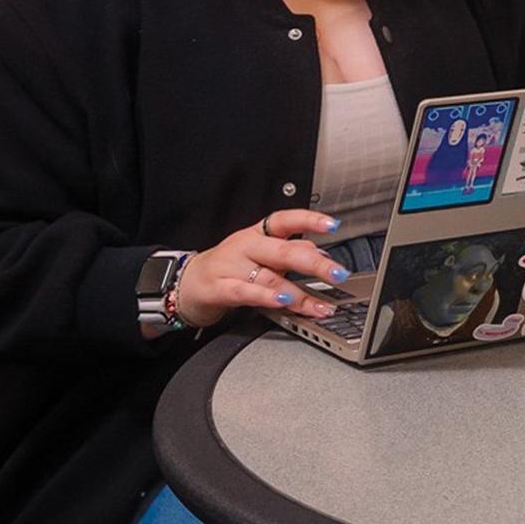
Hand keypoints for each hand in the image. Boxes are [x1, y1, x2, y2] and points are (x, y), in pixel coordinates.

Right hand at [172, 210, 350, 328]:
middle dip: (315, 264)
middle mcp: (246, 246)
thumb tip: (324, 256)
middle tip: (338, 274)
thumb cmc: (230, 269)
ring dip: (300, 293)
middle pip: (284, 251)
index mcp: (258, 233)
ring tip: (320, 304)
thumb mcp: (260, 256)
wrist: (186, 284)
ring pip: (270, 277)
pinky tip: (283, 301)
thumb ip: (290, 254)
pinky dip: (266, 297)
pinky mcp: (218, 288)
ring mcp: (230, 267)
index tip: (333, 225)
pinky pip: (245, 292)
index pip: (285, 219)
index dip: (309, 220)